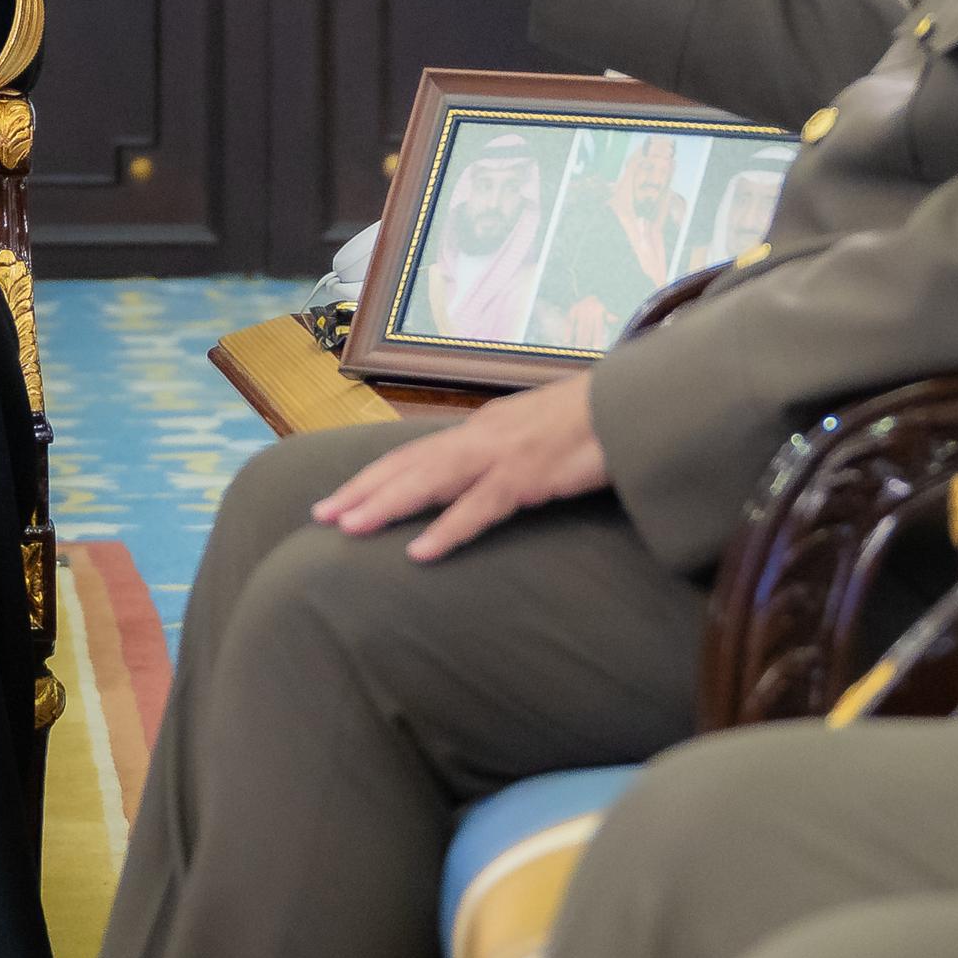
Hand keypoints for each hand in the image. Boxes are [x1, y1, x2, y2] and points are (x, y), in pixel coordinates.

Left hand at [310, 371, 607, 561]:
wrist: (637, 405)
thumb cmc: (595, 422)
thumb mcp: (539, 434)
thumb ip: (508, 451)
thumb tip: (483, 474)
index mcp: (484, 428)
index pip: (416, 452)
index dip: (375, 474)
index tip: (339, 496)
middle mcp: (484, 435)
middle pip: (410, 464)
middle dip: (363, 490)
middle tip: (320, 517)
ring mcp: (505, 454)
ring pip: (431, 481)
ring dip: (387, 505)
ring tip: (349, 528)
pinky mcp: (531, 475)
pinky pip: (481, 508)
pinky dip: (448, 530)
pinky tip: (420, 553)